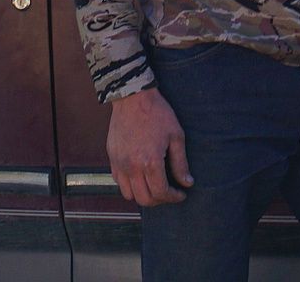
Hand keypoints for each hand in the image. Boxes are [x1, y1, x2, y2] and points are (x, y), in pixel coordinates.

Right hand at [107, 87, 192, 205]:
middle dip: (160, 200)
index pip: (161, 192)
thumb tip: (187, 182)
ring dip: (144, 196)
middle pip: (144, 199)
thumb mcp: (176, 136)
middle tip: (170, 193)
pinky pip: (118, 182)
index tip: (181, 194)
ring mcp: (119, 164)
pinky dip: (130, 186)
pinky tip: (142, 178)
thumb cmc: (158, 114)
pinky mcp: (111, 159)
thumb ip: (180, 163)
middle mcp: (132, 167)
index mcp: (150, 162)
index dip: (173, 197)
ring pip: (129, 195)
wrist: (133, 99)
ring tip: (156, 187)